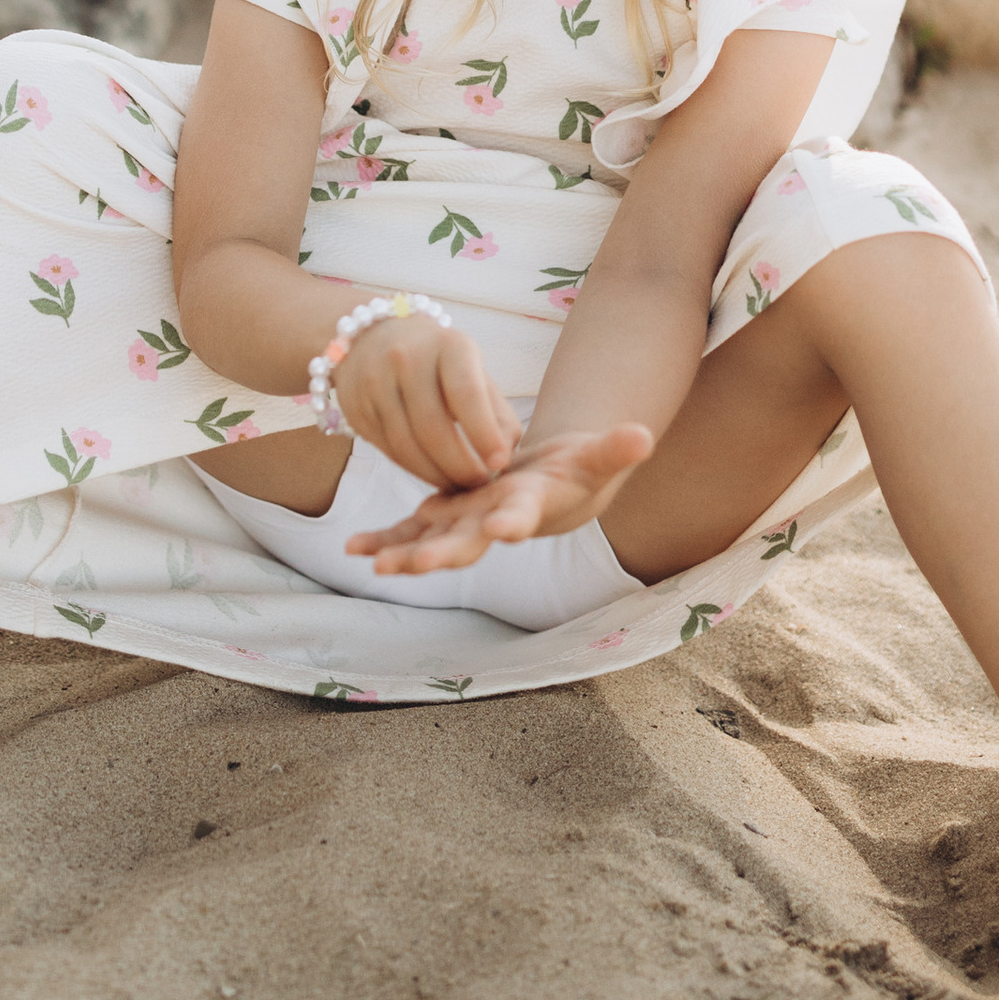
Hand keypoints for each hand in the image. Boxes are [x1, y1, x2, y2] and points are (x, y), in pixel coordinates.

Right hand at [332, 312, 520, 497]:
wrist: (374, 336)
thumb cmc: (438, 361)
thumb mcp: (473, 371)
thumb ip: (496, 412)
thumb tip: (503, 459)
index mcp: (447, 344)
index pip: (466, 392)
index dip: (484, 433)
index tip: (500, 464)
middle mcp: (406, 358)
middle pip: (433, 427)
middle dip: (461, 466)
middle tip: (480, 484)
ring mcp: (375, 381)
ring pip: (407, 446)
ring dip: (437, 476)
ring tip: (458, 486)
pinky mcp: (356, 407)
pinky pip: (389, 450)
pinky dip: (415, 470)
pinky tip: (432, 474)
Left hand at [346, 423, 654, 579]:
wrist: (550, 491)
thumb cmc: (574, 471)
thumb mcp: (593, 456)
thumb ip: (614, 449)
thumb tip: (645, 434)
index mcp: (527, 507)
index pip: (523, 517)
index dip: (516, 523)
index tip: (505, 530)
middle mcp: (491, 523)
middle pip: (467, 543)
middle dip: (441, 555)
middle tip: (417, 566)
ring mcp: (463, 523)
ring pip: (429, 544)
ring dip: (402, 555)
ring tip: (371, 562)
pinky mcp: (443, 516)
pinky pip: (408, 532)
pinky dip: (383, 541)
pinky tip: (353, 547)